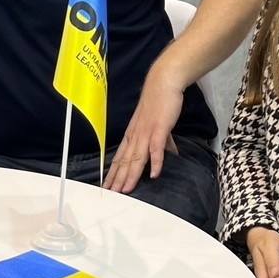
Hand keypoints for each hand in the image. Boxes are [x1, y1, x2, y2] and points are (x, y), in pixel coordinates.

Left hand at [103, 72, 183, 193]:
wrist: (163, 83)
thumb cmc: (159, 103)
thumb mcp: (158, 125)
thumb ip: (163, 141)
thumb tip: (170, 154)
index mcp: (133, 135)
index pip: (120, 157)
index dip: (114, 173)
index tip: (108, 185)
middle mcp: (135, 136)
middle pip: (125, 161)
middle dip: (118, 179)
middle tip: (111, 193)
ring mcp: (146, 133)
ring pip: (136, 158)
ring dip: (131, 175)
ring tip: (126, 190)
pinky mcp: (158, 129)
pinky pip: (156, 149)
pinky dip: (155, 162)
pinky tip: (153, 175)